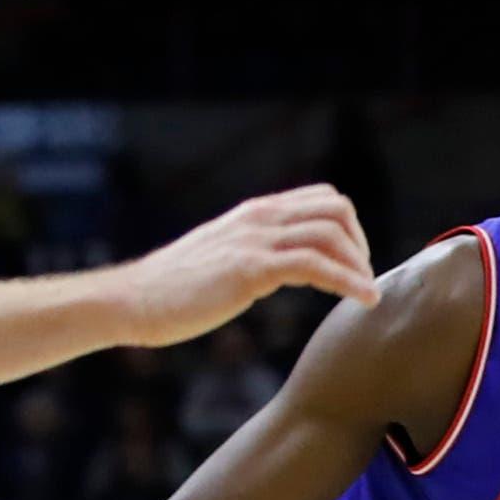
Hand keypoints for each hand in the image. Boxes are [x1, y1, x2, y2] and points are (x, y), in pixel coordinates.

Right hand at [107, 185, 376, 346]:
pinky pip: (315, 265)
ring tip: (367, 294)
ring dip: (359, 265)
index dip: (348, 229)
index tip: (353, 264)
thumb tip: (284, 268)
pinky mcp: (250, 268)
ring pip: (331, 233)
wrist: (133, 300)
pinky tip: (363, 300)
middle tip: (362, 280)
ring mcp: (254, 240)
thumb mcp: (222, 259)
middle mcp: (258, 218)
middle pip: (335, 209)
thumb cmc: (173, 290)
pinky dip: (349, 281)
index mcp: (254, 214)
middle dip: (360, 245)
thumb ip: (255, 254)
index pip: (321, 199)